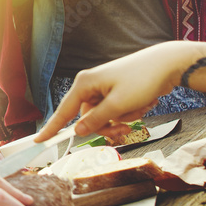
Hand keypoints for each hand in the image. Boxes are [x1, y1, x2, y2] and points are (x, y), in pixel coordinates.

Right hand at [34, 42, 196, 141]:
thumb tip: (77, 131)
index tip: (38, 141)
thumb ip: (96, 120)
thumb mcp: (118, 104)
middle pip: (89, 119)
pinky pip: (116, 111)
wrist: (167, 64)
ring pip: (105, 117)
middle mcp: (91, 85)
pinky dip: (130, 112)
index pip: (64, 111)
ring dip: (123, 119)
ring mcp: (104, 89)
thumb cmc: (141, 79)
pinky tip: (144, 103)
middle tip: (125, 130)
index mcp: (85, 84)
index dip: (52, 127)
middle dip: (108, 126)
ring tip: (141, 109)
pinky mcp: (116, 92)